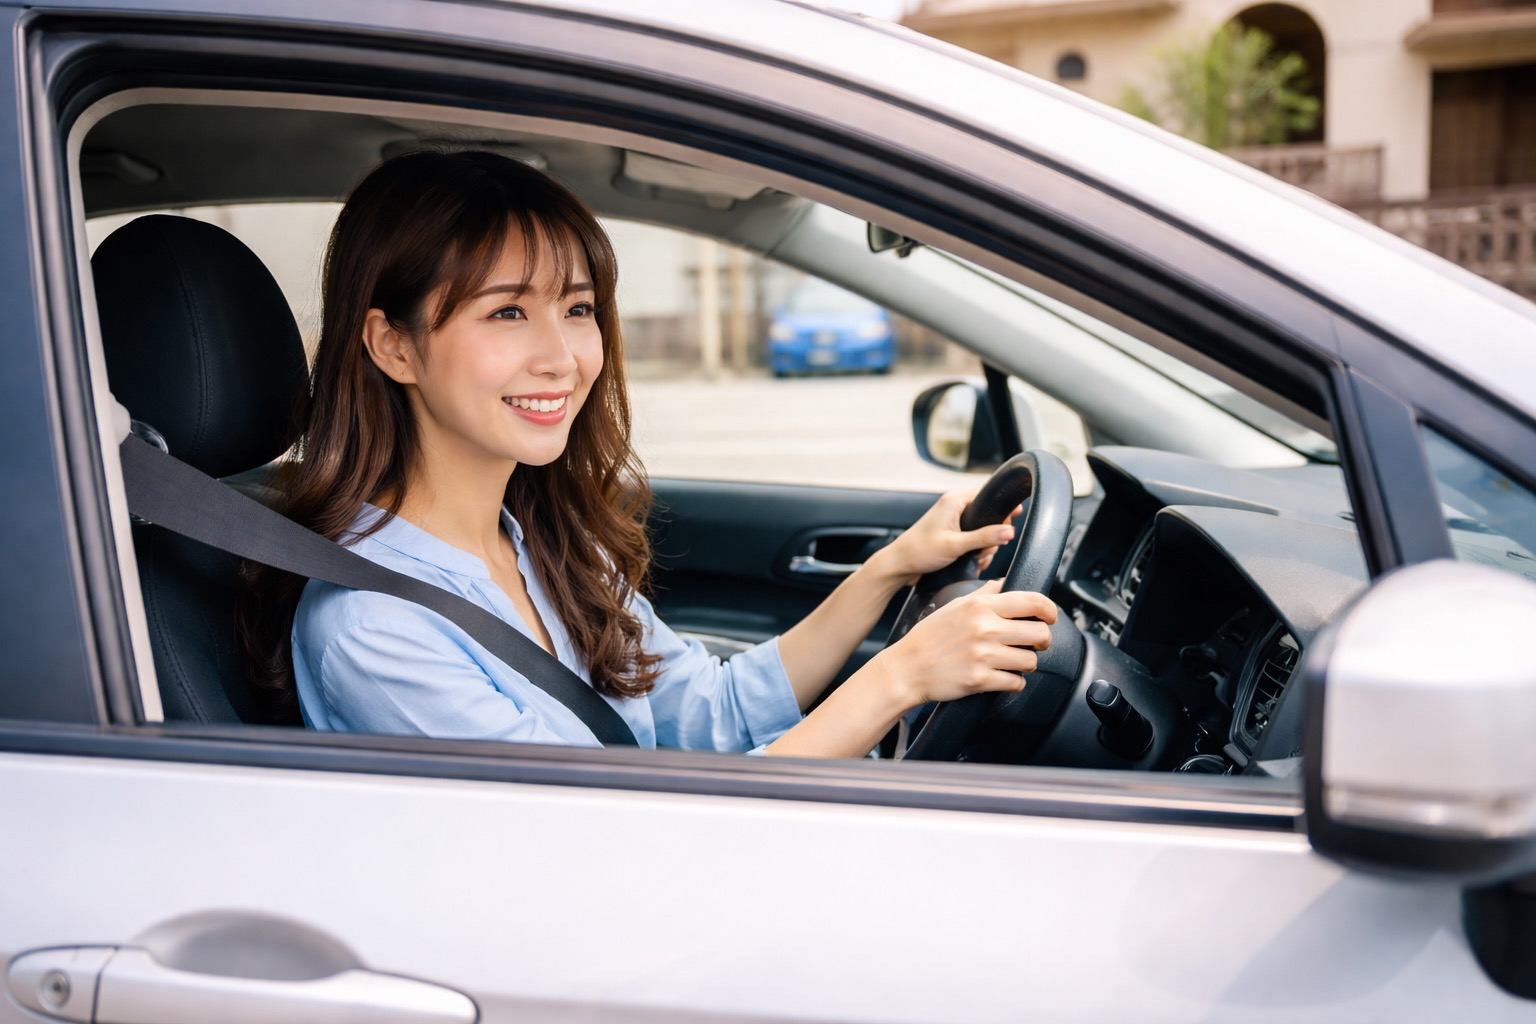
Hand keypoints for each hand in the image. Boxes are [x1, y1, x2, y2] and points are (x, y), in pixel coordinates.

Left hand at [871, 488, 1020, 586]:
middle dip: (992, 536)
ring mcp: (953, 522)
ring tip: (976, 558)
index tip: (1009, 522)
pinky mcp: (952, 534)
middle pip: (988, 516)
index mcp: (954, 501)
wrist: (899, 566)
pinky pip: (974, 539)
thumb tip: (1009, 531)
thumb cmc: (919, 551)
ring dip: (984, 547)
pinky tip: (972, 561)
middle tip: (984, 550)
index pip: (987, 494)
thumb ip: (984, 537)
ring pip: (983, 530)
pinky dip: (976, 551)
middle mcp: (954, 507)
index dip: (1001, 509)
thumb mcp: (955, 545)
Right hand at [874, 579, 1056, 707]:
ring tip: (1013, 661)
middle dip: (1041, 641)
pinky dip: (1014, 682)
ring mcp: (984, 655)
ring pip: (1031, 661)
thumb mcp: (955, 605)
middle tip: (1033, 644)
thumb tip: (1005, 582)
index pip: (1033, 602)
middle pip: (1040, 634)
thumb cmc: (930, 637)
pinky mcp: (980, 680)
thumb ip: (984, 594)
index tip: (1051, 617)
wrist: (907, 667)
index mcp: (981, 606)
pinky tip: (1003, 677)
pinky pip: (1016, 683)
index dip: (1050, 610)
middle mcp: (985, 628)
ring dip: (1026, 663)